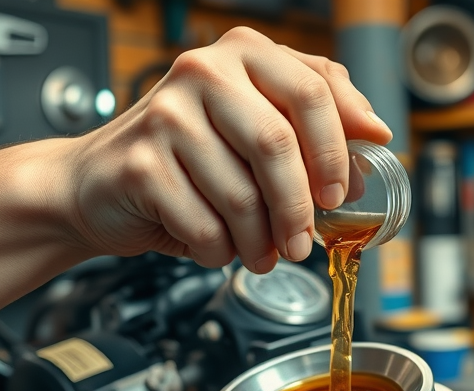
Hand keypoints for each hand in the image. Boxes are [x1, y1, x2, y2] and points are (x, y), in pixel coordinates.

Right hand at [65, 27, 392, 272]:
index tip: (340, 192)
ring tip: (259, 252)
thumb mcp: (257, 124)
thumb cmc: (189, 158)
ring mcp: (165, 115)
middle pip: (278, 145)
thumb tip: (375, 134)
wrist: (98, 185)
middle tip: (302, 242)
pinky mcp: (140, 164)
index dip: (337, 150)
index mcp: (243, 54)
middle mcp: (202, 72)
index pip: (313, 90)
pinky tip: (215, 247)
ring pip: (242, 196)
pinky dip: (220, 251)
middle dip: (299, 209)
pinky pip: (205, 226)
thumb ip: (315, 118)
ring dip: (260, 242)